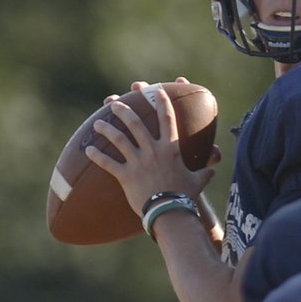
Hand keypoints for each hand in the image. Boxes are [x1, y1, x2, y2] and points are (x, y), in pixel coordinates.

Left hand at [85, 81, 215, 216]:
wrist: (170, 211)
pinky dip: (97, 156)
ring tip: (98, 123)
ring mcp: (137, 162)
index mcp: (170, 149)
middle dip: (124, 110)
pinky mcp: (125, 176)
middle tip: (115, 104)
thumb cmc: (185, 196)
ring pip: (118, 139)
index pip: (167, 120)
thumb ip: (204, 173)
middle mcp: (152, 151)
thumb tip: (212, 170)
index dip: (162, 103)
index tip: (158, 90)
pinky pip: (107, 163)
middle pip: (135, 124)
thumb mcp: (197, 181)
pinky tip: (88, 150)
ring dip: (106, 128)